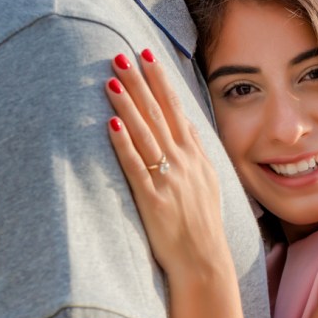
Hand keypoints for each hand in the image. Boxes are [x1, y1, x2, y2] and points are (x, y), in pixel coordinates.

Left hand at [105, 50, 226, 278]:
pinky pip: (135, 167)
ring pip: (145, 134)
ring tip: (111, 80)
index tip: (146, 56)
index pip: (175, 108)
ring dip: (128, 105)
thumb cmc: (201, 224)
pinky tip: (112, 125)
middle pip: (158, 114)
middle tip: (122, 55)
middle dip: (140, 82)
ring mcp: (168, 180)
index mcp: (195, 156)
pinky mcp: (152, 200)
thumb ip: (194, 152)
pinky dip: (124, 145)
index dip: (160, 81)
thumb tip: (183, 125)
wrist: (203, 261)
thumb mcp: (207, 182)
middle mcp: (183, 162)